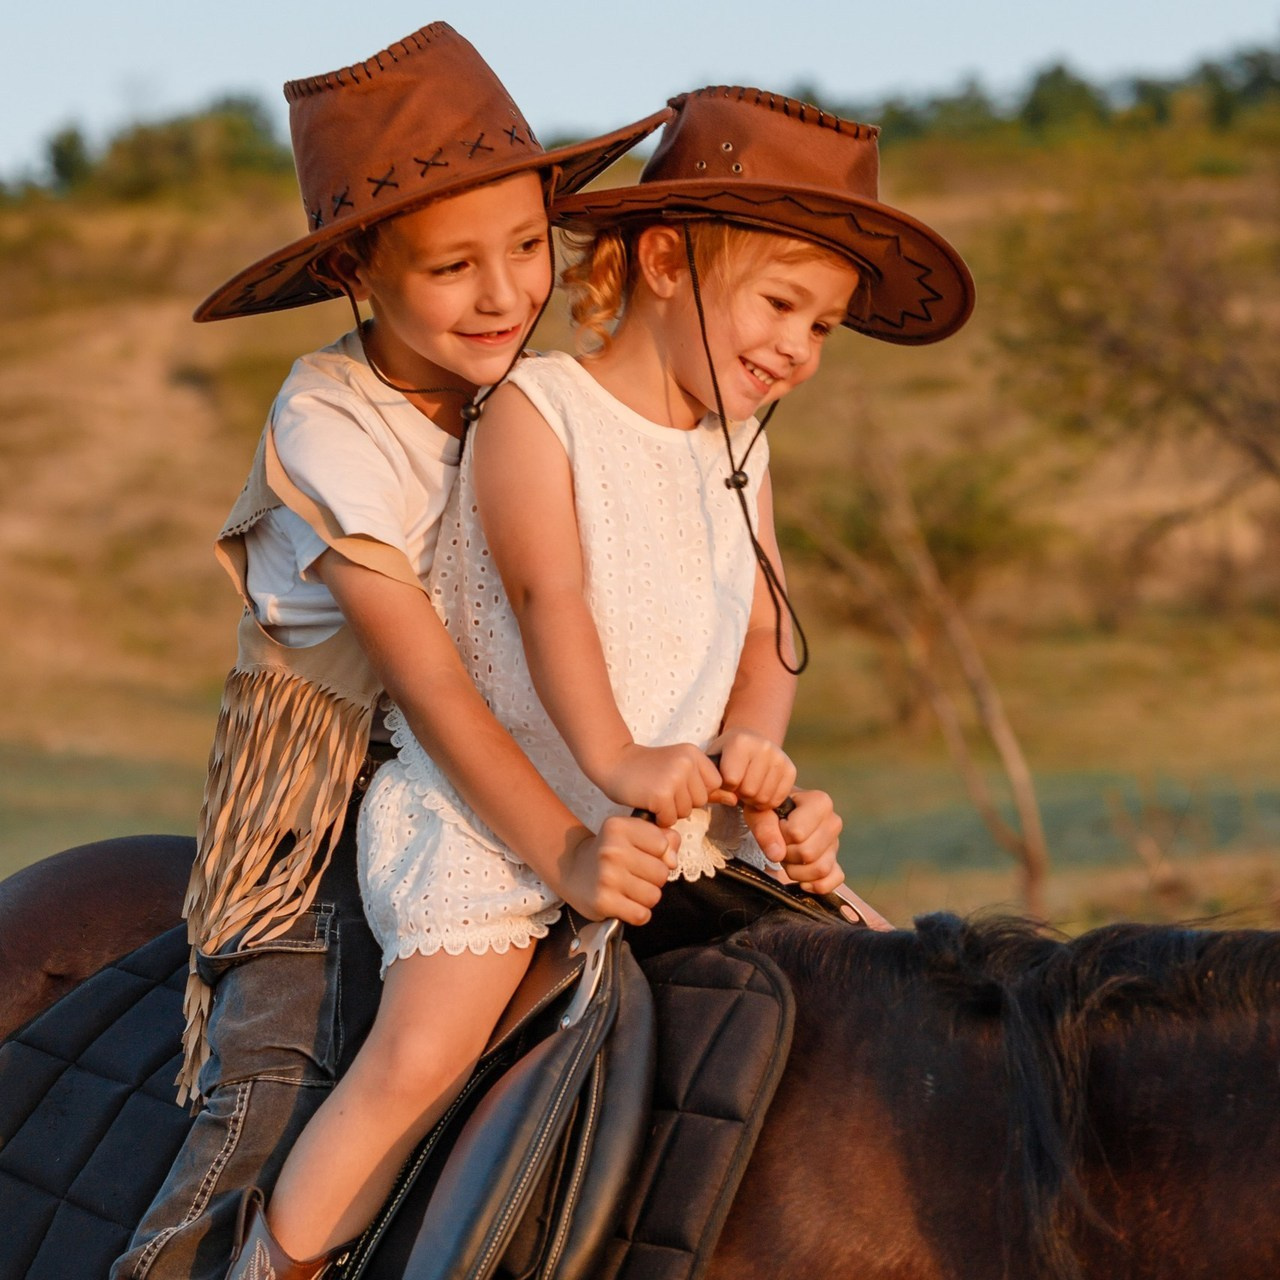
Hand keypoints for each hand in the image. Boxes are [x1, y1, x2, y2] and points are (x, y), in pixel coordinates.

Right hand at [555, 816, 679, 925]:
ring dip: (646, 897)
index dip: (659, 853)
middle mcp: (612, 850)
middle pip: (662, 873)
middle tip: (635, 874)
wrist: (573, 869)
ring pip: (654, 896)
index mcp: (619, 827)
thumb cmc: (611, 851)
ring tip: (630, 889)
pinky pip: (641, 915)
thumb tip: (672, 860)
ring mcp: (607, 877)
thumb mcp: (633, 833)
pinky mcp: (603, 902)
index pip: (664, 844)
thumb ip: (663, 838)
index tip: (643, 855)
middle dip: (654, 878)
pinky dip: (638, 913)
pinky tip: (626, 904)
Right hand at [595, 742, 722, 827]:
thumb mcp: (681, 771)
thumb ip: (710, 786)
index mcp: (694, 754)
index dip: (696, 790)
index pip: (714, 785)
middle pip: (700, 800)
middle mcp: (686, 762)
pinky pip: (671, 819)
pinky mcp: (660, 794)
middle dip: (683, 802)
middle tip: (663, 788)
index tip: (677, 782)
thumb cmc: (649, 770)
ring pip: (686, 811)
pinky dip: (660, 817)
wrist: (614, 762)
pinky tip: (648, 802)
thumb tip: (736, 799)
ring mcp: (674, 778)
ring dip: (670, 810)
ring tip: (655, 794)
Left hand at [709, 729, 795, 812]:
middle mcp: (764, 746)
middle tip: (739, 785)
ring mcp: (780, 757)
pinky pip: (777, 799)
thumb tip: (731, 800)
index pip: (731, 780)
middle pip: (749, 791)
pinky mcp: (791, 769)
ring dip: (753, 799)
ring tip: (749, 786)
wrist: (750, 743)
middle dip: (740, 793)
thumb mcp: (713, 763)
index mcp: (741, 741)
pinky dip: (767, 801)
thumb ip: (712, 783)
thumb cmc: (726, 756)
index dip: (726, 785)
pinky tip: (761, 789)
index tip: (726, 777)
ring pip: (764, 798)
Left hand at [747, 787, 844, 895]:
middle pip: (808, 853)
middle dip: (787, 854)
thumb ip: (764, 827)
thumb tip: (777, 854)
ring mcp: (836, 843)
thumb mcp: (759, 810)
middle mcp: (833, 821)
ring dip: (797, 871)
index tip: (776, 826)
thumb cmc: (769, 809)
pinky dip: (817, 885)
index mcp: (820, 802)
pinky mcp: (836, 861)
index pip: (797, 832)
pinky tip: (802, 880)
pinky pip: (835, 879)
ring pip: (821, 869)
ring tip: (788, 857)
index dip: (780, 835)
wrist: (777, 814)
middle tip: (780, 844)